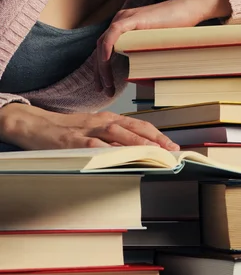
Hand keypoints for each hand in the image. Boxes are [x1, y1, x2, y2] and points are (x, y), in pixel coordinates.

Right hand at [0, 103, 179, 150]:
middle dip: (154, 139)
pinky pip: (94, 145)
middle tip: (170, 150)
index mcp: (107, 118)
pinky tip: (120, 156)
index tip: (171, 145)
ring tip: (153, 152)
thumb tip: (134, 150)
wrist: (35, 124)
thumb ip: (111, 137)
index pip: (137, 125)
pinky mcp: (72, 141)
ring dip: (136, 143)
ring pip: (116, 134)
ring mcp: (87, 130)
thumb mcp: (92, 128)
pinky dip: (108, 149)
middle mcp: (100, 121)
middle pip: (132, 128)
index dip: (156, 135)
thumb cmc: (66, 129)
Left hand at [95, 0, 230, 95]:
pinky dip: (106, 49)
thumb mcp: (153, 45)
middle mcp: (120, 21)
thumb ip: (142, 56)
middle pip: (100, 48)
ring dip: (102, 66)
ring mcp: (125, 18)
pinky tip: (106, 63)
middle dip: (99, 73)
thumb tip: (135, 77)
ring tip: (107, 85)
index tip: (105, 87)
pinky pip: (112, 34)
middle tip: (103, 90)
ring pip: (103, 43)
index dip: (102, 70)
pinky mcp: (132, 18)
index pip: (105, 49)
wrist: (189, 10)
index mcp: (124, 27)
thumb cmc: (177, 28)